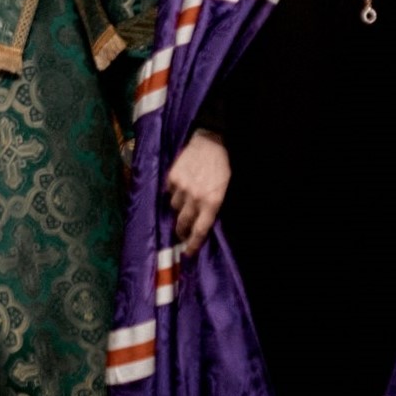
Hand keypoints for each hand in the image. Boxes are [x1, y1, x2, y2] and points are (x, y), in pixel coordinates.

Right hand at [166, 130, 229, 256]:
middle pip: (183, 223)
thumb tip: (203, 223)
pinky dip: (173, 193)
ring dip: (178, 209)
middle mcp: (195, 198)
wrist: (210, 141)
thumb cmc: (222, 167)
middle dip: (181, 232)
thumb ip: (214, 207)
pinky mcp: (172, 177)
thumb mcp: (226, 189)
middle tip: (181, 234)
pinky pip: (169, 192)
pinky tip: (180, 187)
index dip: (193, 245)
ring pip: (173, 208)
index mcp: (212, 203)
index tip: (187, 253)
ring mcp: (181, 188)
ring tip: (184, 203)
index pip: (200, 231)